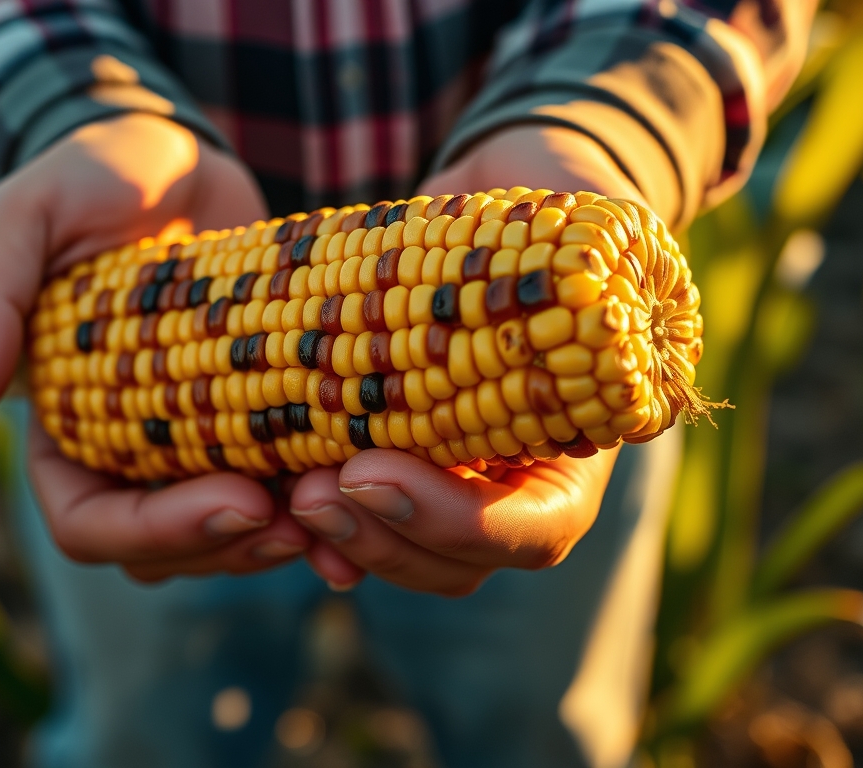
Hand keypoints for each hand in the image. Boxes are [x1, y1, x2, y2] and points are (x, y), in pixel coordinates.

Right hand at [0, 113, 312, 581]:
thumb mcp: (26, 217)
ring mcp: (203, 443)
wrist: (180, 153)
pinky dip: (333, 497)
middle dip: (239, 545)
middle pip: (174, 549)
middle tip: (309, 516)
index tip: (239, 500)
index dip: (161, 533)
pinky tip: (384, 481)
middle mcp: (131, 454)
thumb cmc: (91, 178)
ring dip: (295, 534)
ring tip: (351, 504)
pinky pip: (294, 484)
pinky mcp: (267, 415)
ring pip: (240, 533)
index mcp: (63, 430)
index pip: (92, 524)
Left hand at [289, 125, 645, 594]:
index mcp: (581, 438)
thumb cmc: (550, 196)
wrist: (493, 198)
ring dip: (346, 538)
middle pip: (462, 564)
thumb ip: (585, 245)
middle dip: (383, 538)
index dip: (457, 522)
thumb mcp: (587, 214)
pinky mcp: (399, 461)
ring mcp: (460, 479)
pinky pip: (364, 522)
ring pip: (408, 555)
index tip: (369, 467)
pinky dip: (323, 526)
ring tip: (289, 493)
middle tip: (310, 492)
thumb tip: (581, 274)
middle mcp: (522, 479)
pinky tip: (275, 507)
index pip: (538, 528)